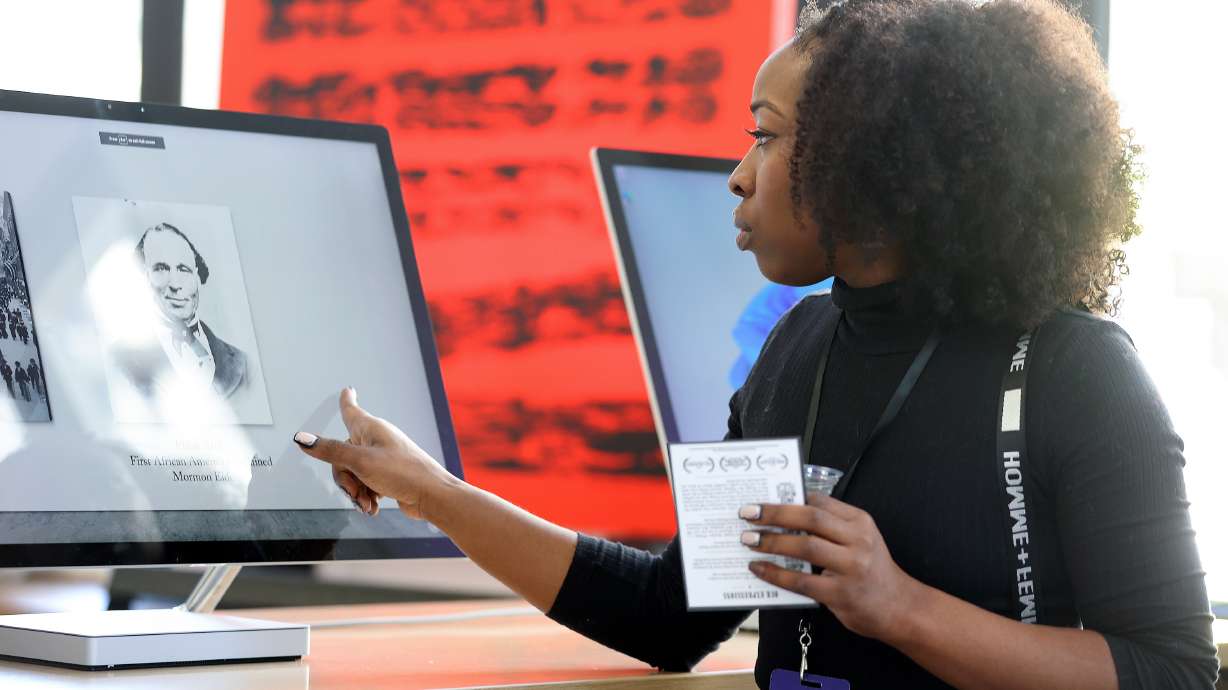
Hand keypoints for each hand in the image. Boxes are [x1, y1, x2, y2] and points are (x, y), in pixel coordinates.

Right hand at [294, 388, 457, 519]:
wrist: (432, 496)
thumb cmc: (403, 473)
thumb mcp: (359, 462)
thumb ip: (329, 451)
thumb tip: (301, 438)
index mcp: (371, 428)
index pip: (352, 410)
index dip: (346, 401)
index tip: (347, 390)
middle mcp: (376, 440)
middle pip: (342, 456)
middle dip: (345, 479)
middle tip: (356, 492)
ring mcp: (383, 458)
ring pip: (353, 473)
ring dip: (356, 492)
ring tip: (368, 503)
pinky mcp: (388, 475)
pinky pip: (366, 484)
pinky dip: (366, 497)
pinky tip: (373, 507)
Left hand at [740, 494, 921, 642]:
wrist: (900, 607)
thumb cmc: (871, 571)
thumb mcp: (859, 540)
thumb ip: (830, 527)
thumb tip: (783, 516)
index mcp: (859, 521)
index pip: (819, 500)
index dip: (788, 497)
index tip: (762, 497)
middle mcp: (858, 540)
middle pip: (810, 517)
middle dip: (774, 513)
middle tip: (747, 513)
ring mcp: (851, 567)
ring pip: (805, 546)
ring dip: (772, 541)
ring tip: (749, 540)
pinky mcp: (841, 593)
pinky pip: (801, 581)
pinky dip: (776, 574)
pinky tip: (758, 569)